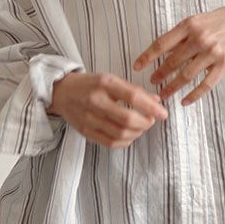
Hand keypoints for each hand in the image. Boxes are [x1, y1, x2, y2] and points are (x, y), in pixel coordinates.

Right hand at [47, 71, 167, 148]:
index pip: (132, 97)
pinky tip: (129, 135)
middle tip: (151, 121)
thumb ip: (133, 91)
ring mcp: (89, 118)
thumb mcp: (110, 80)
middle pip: (127, 119)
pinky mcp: (85, 131)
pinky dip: (125, 141)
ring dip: (136, 133)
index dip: (151, 107)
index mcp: (104, 84)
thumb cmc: (89, 85)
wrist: (61, 92)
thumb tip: (156, 102)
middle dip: (145, 123)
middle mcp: (95, 101)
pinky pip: (110, 143)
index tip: (163, 113)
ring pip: (120, 134)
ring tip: (140, 127)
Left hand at [133, 0, 224, 105]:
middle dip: (159, 75)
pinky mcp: (224, 65)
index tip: (137, 66)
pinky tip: (185, 101)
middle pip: (172, 62)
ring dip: (172, 87)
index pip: (162, 43)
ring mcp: (212, 53)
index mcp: (190, 25)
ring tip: (163, 94)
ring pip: (186, 76)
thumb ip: (183, 34)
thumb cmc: (224, 18)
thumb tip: (163, 51)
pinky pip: (205, 84)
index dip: (147, 57)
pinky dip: (193, 95)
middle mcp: (200, 39)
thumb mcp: (200, 19)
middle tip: (151, 83)